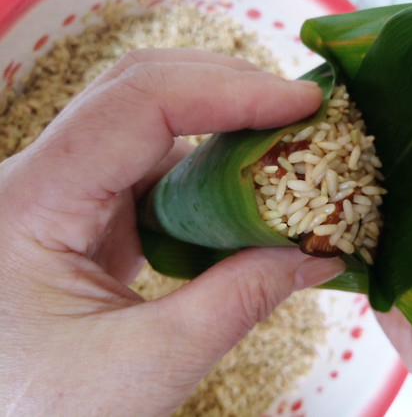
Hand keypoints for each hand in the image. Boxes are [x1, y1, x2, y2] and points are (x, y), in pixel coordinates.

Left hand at [0, 49, 344, 416]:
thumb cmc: (36, 411)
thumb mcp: (147, 365)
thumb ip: (239, 302)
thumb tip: (317, 255)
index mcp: (33, 202)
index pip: (136, 102)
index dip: (229, 90)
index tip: (301, 102)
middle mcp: (39, 178)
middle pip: (140, 89)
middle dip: (229, 88)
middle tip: (301, 108)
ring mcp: (62, 191)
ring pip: (149, 123)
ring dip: (222, 127)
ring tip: (285, 144)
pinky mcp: (86, 212)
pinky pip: (151, 166)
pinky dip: (207, 169)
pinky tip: (245, 189)